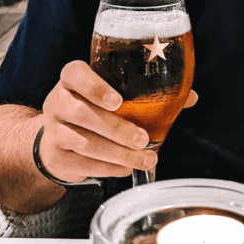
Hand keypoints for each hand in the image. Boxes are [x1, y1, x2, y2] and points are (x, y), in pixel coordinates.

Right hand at [38, 60, 197, 182]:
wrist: (59, 136)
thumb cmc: (95, 108)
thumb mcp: (115, 94)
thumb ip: (149, 93)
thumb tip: (189, 96)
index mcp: (73, 79)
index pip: (76, 74)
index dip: (95, 87)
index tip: (118, 101)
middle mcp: (58, 101)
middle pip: (83, 113)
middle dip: (117, 129)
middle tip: (143, 138)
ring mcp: (53, 130)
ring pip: (85, 143)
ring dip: (118, 153)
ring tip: (144, 158)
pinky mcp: (55, 155)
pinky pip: (83, 164)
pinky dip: (109, 168)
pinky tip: (126, 168)